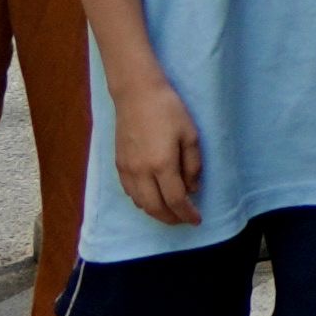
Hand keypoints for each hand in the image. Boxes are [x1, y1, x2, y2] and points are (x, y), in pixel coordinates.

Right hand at [113, 86, 207, 230]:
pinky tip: (152, 198)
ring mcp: (127, 170)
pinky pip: (129, 193)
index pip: (176, 200)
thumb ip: (193, 165)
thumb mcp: (190, 134)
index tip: (197, 220)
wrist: (136, 94)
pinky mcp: (118, 165)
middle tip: (184, 220)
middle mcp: (141, 172)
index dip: (187, 214)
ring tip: (171, 212)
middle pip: (155, 208)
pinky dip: (142, 202)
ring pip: (140, 203)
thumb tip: (193, 189)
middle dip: (171, 219)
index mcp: (162, 164)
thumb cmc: (169, 110)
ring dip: (156, 212)